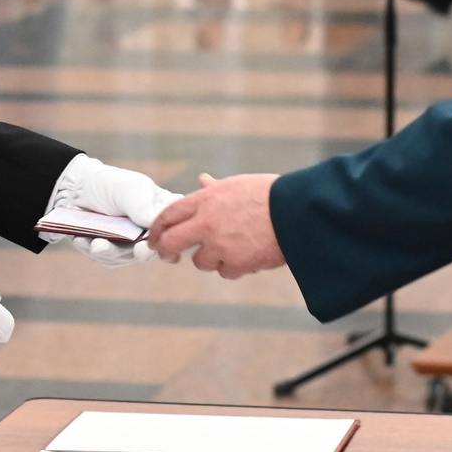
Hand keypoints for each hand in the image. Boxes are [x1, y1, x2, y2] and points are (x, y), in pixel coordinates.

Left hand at [48, 156, 176, 266]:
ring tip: (97, 243)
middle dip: (143, 253)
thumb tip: (160, 226)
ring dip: (111, 251)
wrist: (76, 187)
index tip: (160, 240)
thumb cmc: (109, 184)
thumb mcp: (130, 190)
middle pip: (152, 250)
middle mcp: (148, 231)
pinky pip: (106, 258)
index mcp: (160, 212)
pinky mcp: (110, 251)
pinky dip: (93, 250)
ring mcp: (129, 244)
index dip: (169, 239)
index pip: (174, 230)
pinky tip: (82, 239)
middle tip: (138, 251)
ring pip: (126, 257)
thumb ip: (145, 207)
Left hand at [148, 173, 284, 278]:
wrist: (296, 212)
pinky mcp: (236, 263)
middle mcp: (207, 222)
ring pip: (200, 262)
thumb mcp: (238, 185)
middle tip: (169, 256)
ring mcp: (220, 245)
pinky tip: (248, 256)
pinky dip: (234, 267)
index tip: (155, 238)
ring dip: (211, 259)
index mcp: (205, 199)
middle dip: (166, 251)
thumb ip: (214, 188)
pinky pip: (225, 272)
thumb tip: (202, 180)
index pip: (168, 215)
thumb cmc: (270, 194)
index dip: (157, 229)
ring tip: (231, 248)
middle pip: (171, 242)